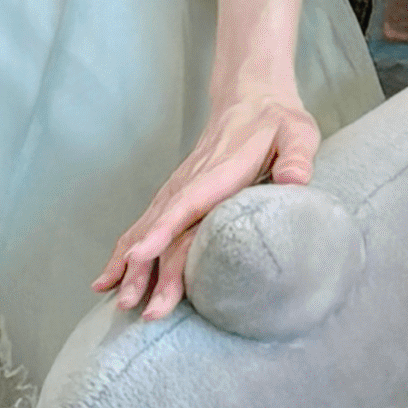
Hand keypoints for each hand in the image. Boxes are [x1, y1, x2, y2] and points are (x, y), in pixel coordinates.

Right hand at [97, 82, 324, 321]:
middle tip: (135, 307)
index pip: (186, 204)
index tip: (140, 256)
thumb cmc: (278, 123)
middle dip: (145, 268)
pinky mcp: (176, 196)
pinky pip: (145, 226)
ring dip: (130, 266)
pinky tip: (109, 278)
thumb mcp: (297, 133)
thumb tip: (295, 180)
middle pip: (163, 229)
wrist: (251, 101)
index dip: (162, 231)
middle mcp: (190, 183)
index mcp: (220, 172)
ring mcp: (179, 190)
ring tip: (118, 301)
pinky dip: (125, 252)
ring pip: (146, 230)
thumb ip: (297, 157)